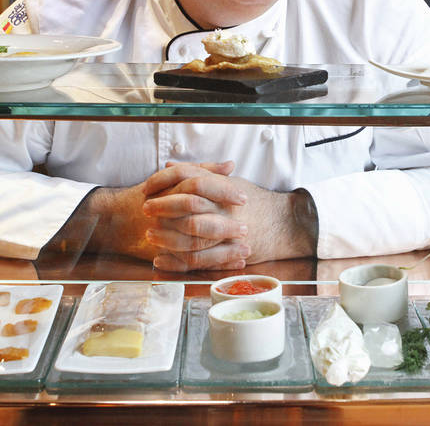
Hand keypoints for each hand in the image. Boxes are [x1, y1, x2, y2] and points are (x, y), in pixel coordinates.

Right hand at [70, 161, 240, 261]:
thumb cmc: (150, 196)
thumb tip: (230, 166)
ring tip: (246, 249)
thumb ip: (203, 169)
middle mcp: (166, 209)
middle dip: (226, 224)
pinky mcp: (165, 253)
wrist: (115, 217)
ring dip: (224, 249)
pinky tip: (235, 262)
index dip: (223, 192)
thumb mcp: (175, 178)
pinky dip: (216, 263)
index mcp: (170, 188)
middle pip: (199, 217)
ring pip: (197, 243)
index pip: (199, 185)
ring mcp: (164, 232)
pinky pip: (192, 262)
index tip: (244, 197)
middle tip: (246, 227)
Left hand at [143, 163, 316, 270]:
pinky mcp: (225, 253)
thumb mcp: (228, 181)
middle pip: (188, 205)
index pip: (188, 177)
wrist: (283, 224)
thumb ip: (199, 173)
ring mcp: (226, 231)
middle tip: (145, 210)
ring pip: (191, 236)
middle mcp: (224, 207)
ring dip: (167, 237)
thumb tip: (169, 165)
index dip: (164, 182)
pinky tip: (160, 261)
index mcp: (222, 187)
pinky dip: (175, 263)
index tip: (147, 188)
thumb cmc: (253, 201)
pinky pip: (197, 261)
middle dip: (163, 208)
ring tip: (150, 236)